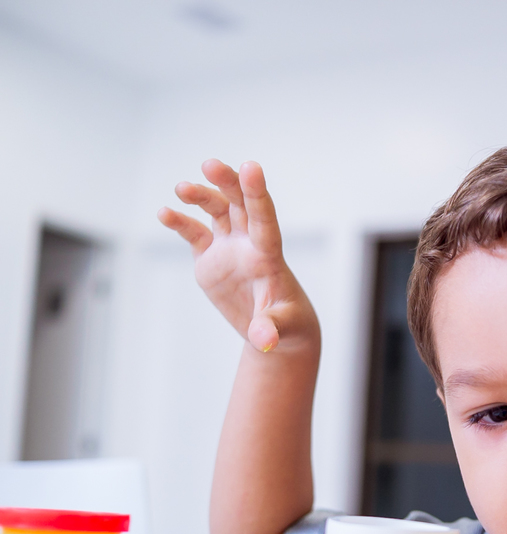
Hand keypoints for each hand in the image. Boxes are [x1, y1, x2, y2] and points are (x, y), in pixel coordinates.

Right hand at [158, 160, 316, 352]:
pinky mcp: (210, 258)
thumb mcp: (282, 329)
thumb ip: (270, 329)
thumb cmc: (287, 325)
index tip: (251, 167)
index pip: (264, 218)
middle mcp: (249, 244)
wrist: (276, 329)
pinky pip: (194, 232)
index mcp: (269, 255)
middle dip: (227, 182)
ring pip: (217, 211)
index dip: (257, 193)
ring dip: (201, 196)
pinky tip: (165, 213)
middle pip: (239, 204)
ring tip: (182, 188)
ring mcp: (229, 247)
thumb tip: (263, 341)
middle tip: (211, 165)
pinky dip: (180, 221)